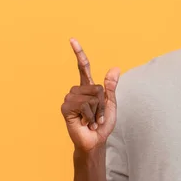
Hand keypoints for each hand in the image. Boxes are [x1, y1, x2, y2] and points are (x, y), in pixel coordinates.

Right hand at [61, 38, 120, 152]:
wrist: (95, 141)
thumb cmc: (102, 124)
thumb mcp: (111, 104)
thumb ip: (111, 87)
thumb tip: (115, 68)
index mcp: (88, 87)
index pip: (82, 67)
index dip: (79, 53)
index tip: (72, 39)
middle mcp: (77, 91)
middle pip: (96, 86)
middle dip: (102, 103)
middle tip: (98, 115)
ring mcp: (70, 99)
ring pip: (91, 96)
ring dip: (96, 110)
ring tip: (92, 120)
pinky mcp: (66, 108)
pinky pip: (84, 104)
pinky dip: (89, 115)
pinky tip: (85, 123)